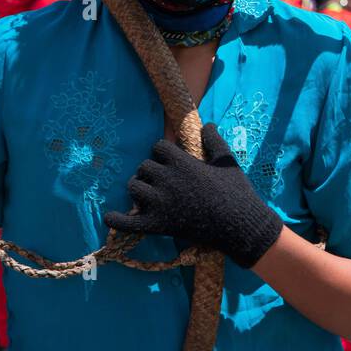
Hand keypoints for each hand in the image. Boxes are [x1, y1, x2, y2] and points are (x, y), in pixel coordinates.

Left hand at [104, 122, 282, 268]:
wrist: (241, 226)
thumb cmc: (237, 192)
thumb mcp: (227, 161)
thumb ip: (214, 141)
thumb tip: (207, 124)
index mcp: (183, 162)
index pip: (158, 147)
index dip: (162, 153)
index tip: (170, 162)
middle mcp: (168, 180)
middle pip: (144, 166)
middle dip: (150, 171)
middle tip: (161, 181)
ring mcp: (161, 204)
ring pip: (134, 187)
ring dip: (138, 188)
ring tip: (147, 195)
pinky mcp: (159, 226)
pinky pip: (129, 223)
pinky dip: (116, 220)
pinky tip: (109, 217)